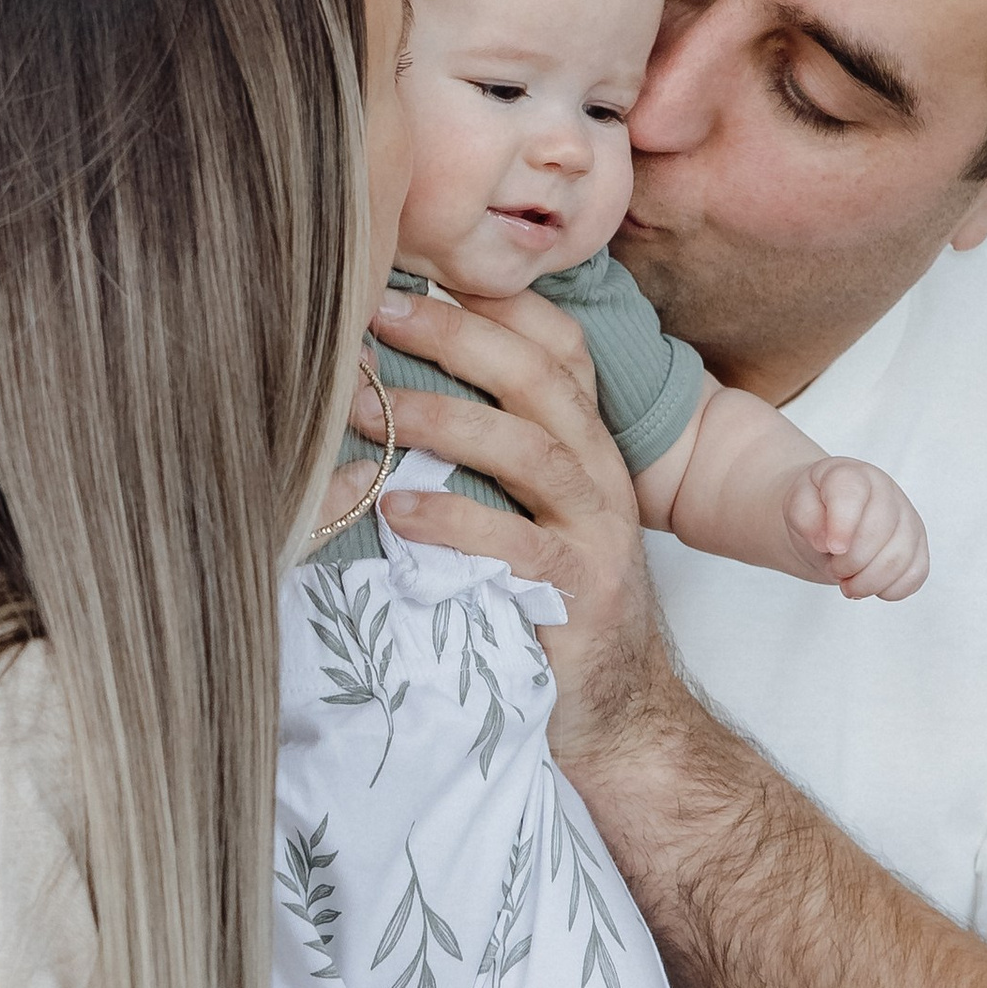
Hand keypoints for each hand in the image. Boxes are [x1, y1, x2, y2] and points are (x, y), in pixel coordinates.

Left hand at [371, 286, 685, 774]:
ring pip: (529, 449)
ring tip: (369, 407)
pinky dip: (454, 521)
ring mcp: (599, 532)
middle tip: (375, 316)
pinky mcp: (582, 592)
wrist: (617, 713)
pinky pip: (518, 544)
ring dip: (443, 420)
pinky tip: (396, 510)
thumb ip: (484, 461)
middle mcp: (600, 475)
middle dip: (455, 337)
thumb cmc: (547, 607)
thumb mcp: (523, 517)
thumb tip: (384, 399)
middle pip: (538, 378)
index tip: (415, 274)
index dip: (495, 304)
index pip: (558, 348)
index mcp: (585, 446)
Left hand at [780, 457, 928, 602]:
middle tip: (833, 567)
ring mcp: (907, 520)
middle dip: (850, 562)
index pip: (853, 495)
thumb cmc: (813, 510)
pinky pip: (916, 574)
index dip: (842, 525)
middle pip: (878, 534)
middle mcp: (887, 493)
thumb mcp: (795, 506)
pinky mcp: (917, 547)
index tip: (830, 548)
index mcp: (853, 476)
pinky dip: (890, 590)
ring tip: (848, 581)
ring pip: (899, 559)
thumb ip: (805, 516)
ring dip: (867, 582)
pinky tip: (869, 583)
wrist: (826, 520)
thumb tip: (826, 540)